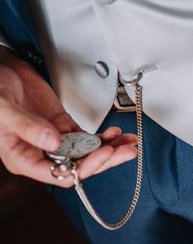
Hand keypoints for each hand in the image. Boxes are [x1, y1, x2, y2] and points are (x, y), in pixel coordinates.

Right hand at [0, 48, 136, 186]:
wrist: (0, 69)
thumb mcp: (5, 110)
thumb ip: (28, 127)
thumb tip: (54, 142)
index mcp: (23, 158)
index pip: (60, 173)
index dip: (84, 167)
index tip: (103, 153)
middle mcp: (41, 153)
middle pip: (79, 165)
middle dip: (105, 159)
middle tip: (127, 151)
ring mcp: (54, 139)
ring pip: (87, 152)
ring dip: (110, 148)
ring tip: (129, 143)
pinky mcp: (63, 125)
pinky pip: (87, 137)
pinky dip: (103, 136)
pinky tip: (116, 133)